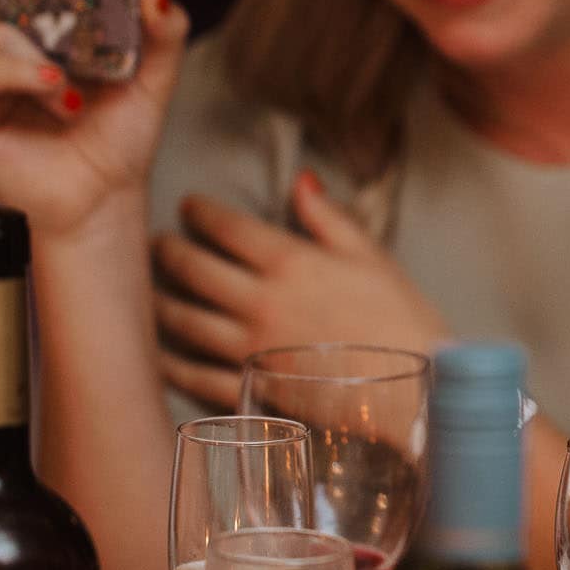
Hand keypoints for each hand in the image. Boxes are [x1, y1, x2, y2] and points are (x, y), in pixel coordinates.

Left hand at [153, 172, 446, 406]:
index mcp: (290, 262)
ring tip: (152, 293)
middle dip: (169, 251)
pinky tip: (161, 356)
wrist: (417, 385)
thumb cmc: (401, 316)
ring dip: (161, 303)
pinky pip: (198, 377)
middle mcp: (260, 302)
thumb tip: (300, 179)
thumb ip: (328, 215)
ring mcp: (250, 349)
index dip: (201, 212)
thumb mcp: (369, 254)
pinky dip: (173, 366)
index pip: (228, 228)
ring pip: (185, 322)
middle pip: (195, 270)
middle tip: (158, 244)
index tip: (190, 206)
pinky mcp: (253, 389)